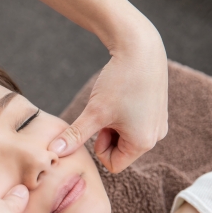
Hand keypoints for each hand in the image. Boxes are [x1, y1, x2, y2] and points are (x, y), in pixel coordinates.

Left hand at [49, 25, 168, 172]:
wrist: (141, 47)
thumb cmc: (119, 81)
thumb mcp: (94, 112)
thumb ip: (74, 136)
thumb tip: (53, 153)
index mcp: (143, 143)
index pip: (113, 165)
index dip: (99, 147)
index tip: (97, 125)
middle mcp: (156, 137)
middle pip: (119, 151)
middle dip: (105, 136)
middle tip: (104, 113)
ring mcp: (158, 123)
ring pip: (124, 137)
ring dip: (112, 125)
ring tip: (113, 103)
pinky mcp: (157, 111)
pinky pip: (134, 124)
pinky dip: (122, 115)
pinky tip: (121, 96)